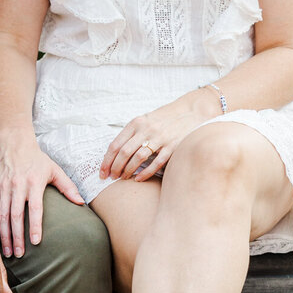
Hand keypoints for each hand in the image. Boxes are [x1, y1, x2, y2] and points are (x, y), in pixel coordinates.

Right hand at [0, 136, 83, 258]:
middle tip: (19, 254)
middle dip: (17, 237)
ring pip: (2, 215)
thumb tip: (81, 202)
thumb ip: (67, 187)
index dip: (34, 225)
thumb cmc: (37, 158)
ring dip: (4, 235)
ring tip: (8, 251)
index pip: (35, 208)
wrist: (14, 142)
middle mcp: (18, 185)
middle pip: (16, 215)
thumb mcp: (54, 169)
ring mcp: (4, 186)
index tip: (35, 242)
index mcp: (34, 182)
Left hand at [100, 91, 216, 181]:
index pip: (116, 144)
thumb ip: (132, 133)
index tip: (102, 172)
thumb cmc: (164, 119)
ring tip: (123, 178)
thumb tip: (115, 153)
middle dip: (115, 168)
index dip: (107, 160)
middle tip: (111, 177)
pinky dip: (145, 173)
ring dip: (128, 171)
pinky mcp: (172, 146)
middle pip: (124, 152)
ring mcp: (160, 138)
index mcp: (136, 123)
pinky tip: (138, 179)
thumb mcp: (145, 120)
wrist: (191, 112)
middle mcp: (146, 129)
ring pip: (138, 158)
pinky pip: (156, 163)